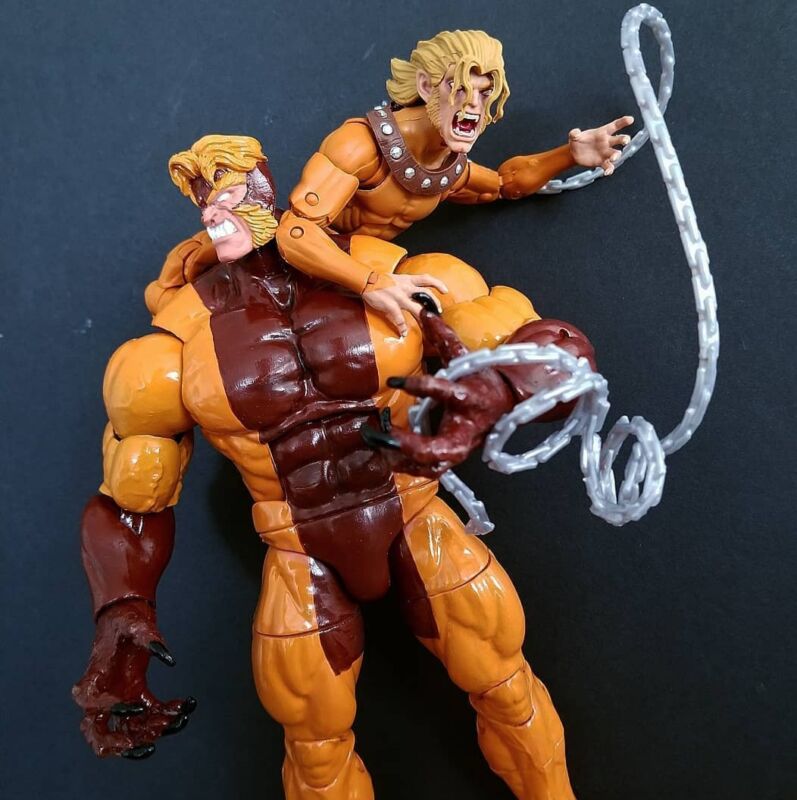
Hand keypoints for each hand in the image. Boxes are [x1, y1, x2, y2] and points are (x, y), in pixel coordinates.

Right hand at [72, 599, 194, 758]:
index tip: (137, 708)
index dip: (112, 710)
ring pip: (127, 730)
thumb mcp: (135, 623)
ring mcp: (120, 699)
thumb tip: (169, 657)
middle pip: (97, 733)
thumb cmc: (125, 620)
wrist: (127, 615)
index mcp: (95, 678)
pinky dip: (165, 717)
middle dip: (119, 743)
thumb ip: (150, 637)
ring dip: (150, 733)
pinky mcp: (136, 696)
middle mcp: (104, 695)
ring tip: (176, 721)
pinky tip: (185, 706)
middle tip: (145, 743)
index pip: (92, 704)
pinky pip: (148, 716)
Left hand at [361, 309, 513, 476]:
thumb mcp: (464, 357)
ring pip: (430, 464)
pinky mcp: (453, 459)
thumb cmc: (480, 379)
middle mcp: (464, 428)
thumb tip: (423, 309)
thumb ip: (443, 336)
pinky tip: (386, 455)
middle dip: (406, 445)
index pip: (441, 392)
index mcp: (467, 397)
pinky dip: (407, 466)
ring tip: (377, 444)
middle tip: (381, 433)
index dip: (418, 387)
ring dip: (401, 459)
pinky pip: (428, 470)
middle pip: (434, 448)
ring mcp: (459, 448)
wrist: (506, 404)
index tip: (393, 381)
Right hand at [362, 273, 447, 336]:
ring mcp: (399, 296)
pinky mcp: (390, 304)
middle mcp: (406, 287)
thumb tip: (413, 293)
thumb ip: (406, 285)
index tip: (445, 291)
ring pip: (416, 307)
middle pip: (426, 295)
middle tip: (438, 312)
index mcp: (408, 280)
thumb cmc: (380, 280)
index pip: (426, 279)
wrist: (366, 280)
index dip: (438, 284)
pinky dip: (402, 326)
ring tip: (427, 325)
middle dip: (435, 304)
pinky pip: (399, 318)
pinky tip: (403, 333)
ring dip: (423, 317)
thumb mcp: (396, 279)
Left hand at [569, 115, 633, 175]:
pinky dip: (609, 169)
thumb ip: (574, 133)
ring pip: (615, 153)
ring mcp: (606, 153)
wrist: (574, 153)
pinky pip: (608, 166)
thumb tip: (575, 132)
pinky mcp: (602, 162)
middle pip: (619, 139)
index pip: (614, 126)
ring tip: (613, 158)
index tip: (630, 119)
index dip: (623, 122)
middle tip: (626, 141)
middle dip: (624, 139)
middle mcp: (607, 142)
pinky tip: (607, 172)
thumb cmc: (577, 141)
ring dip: (616, 155)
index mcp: (602, 132)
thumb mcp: (574, 136)